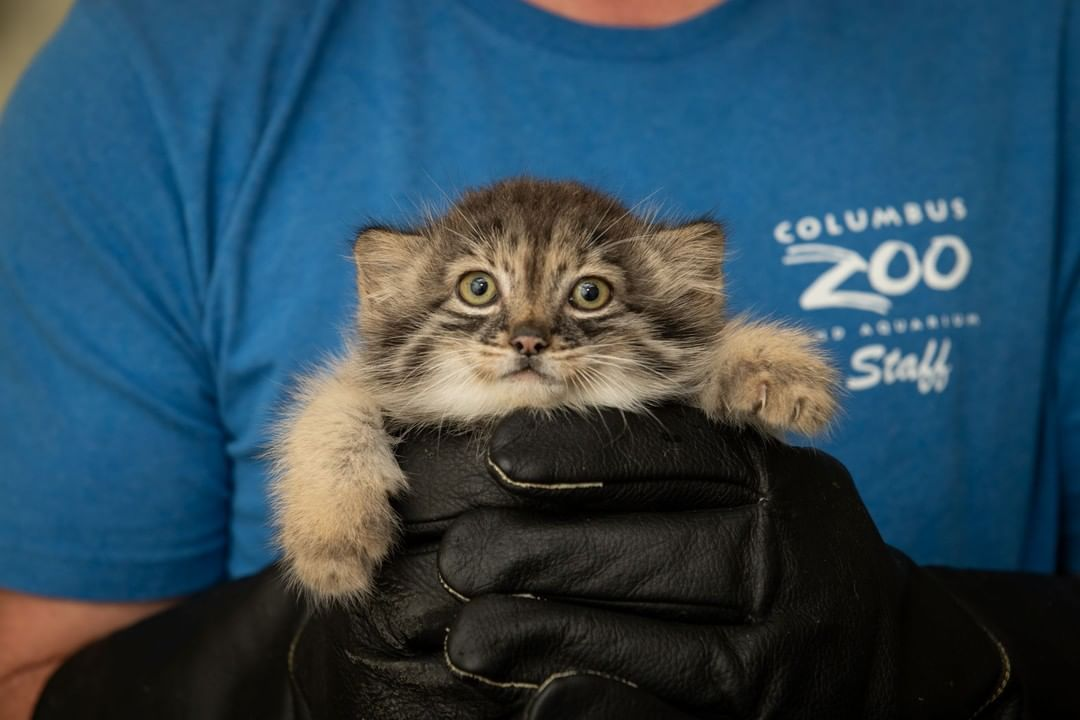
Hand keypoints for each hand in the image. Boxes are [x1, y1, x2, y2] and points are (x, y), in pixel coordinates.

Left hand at [433, 405, 1078, 717]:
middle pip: (643, 546)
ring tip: (469, 630)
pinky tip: (537, 693)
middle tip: (463, 554)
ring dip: (542, 630)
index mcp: (771, 481)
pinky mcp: (756, 712)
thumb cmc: (792, 546)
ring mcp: (775, 646)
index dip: (576, 451)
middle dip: (537, 550)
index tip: (498, 453)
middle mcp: (779, 556)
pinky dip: (594, 701)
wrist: (892, 652)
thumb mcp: (762, 478)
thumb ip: (686, 449)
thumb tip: (539, 437)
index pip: (668, 453)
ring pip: (642, 636)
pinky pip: (661, 709)